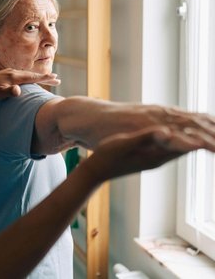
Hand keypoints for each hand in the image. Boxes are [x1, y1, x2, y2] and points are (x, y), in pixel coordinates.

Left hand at [0, 68, 60, 99]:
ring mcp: (9, 73)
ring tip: (48, 79)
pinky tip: (31, 80)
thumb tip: (18, 91)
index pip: (32, 77)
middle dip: (45, 77)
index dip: (44, 78)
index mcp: (14, 77)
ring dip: (38, 77)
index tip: (55, 78)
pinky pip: (22, 76)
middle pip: (32, 75)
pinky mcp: (6, 76)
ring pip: (27, 75)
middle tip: (57, 78)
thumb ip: (8, 92)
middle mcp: (13, 72)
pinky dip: (30, 78)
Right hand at [87, 125, 214, 182]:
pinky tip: (186, 135)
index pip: (189, 143)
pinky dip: (185, 139)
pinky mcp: (151, 155)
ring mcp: (157, 157)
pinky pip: (175, 146)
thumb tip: (166, 132)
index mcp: (158, 153)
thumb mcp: (124, 143)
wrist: (97, 170)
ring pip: (185, 146)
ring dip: (198, 138)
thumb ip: (145, 137)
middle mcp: (161, 157)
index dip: (204, 136)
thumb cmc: (108, 156)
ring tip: (211, 131)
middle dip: (208, 138)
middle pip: (192, 146)